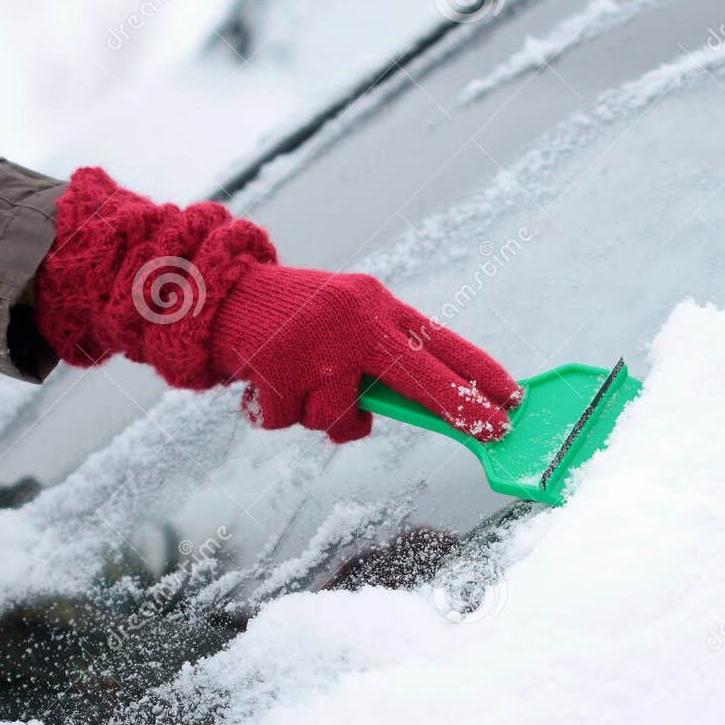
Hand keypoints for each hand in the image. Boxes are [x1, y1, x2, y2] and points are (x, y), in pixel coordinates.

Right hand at [35, 168, 518, 443]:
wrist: (211, 295)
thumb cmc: (285, 321)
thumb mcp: (338, 329)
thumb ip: (370, 367)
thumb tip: (390, 420)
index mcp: (375, 305)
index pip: (441, 342)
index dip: (480, 373)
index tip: (513, 398)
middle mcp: (356, 319)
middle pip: (422, 375)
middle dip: (460, 407)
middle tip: (491, 430)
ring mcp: (319, 344)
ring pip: (341, 416)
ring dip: (316, 414)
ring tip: (293, 383)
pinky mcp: (281, 366)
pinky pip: (292, 420)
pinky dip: (273, 412)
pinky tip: (262, 383)